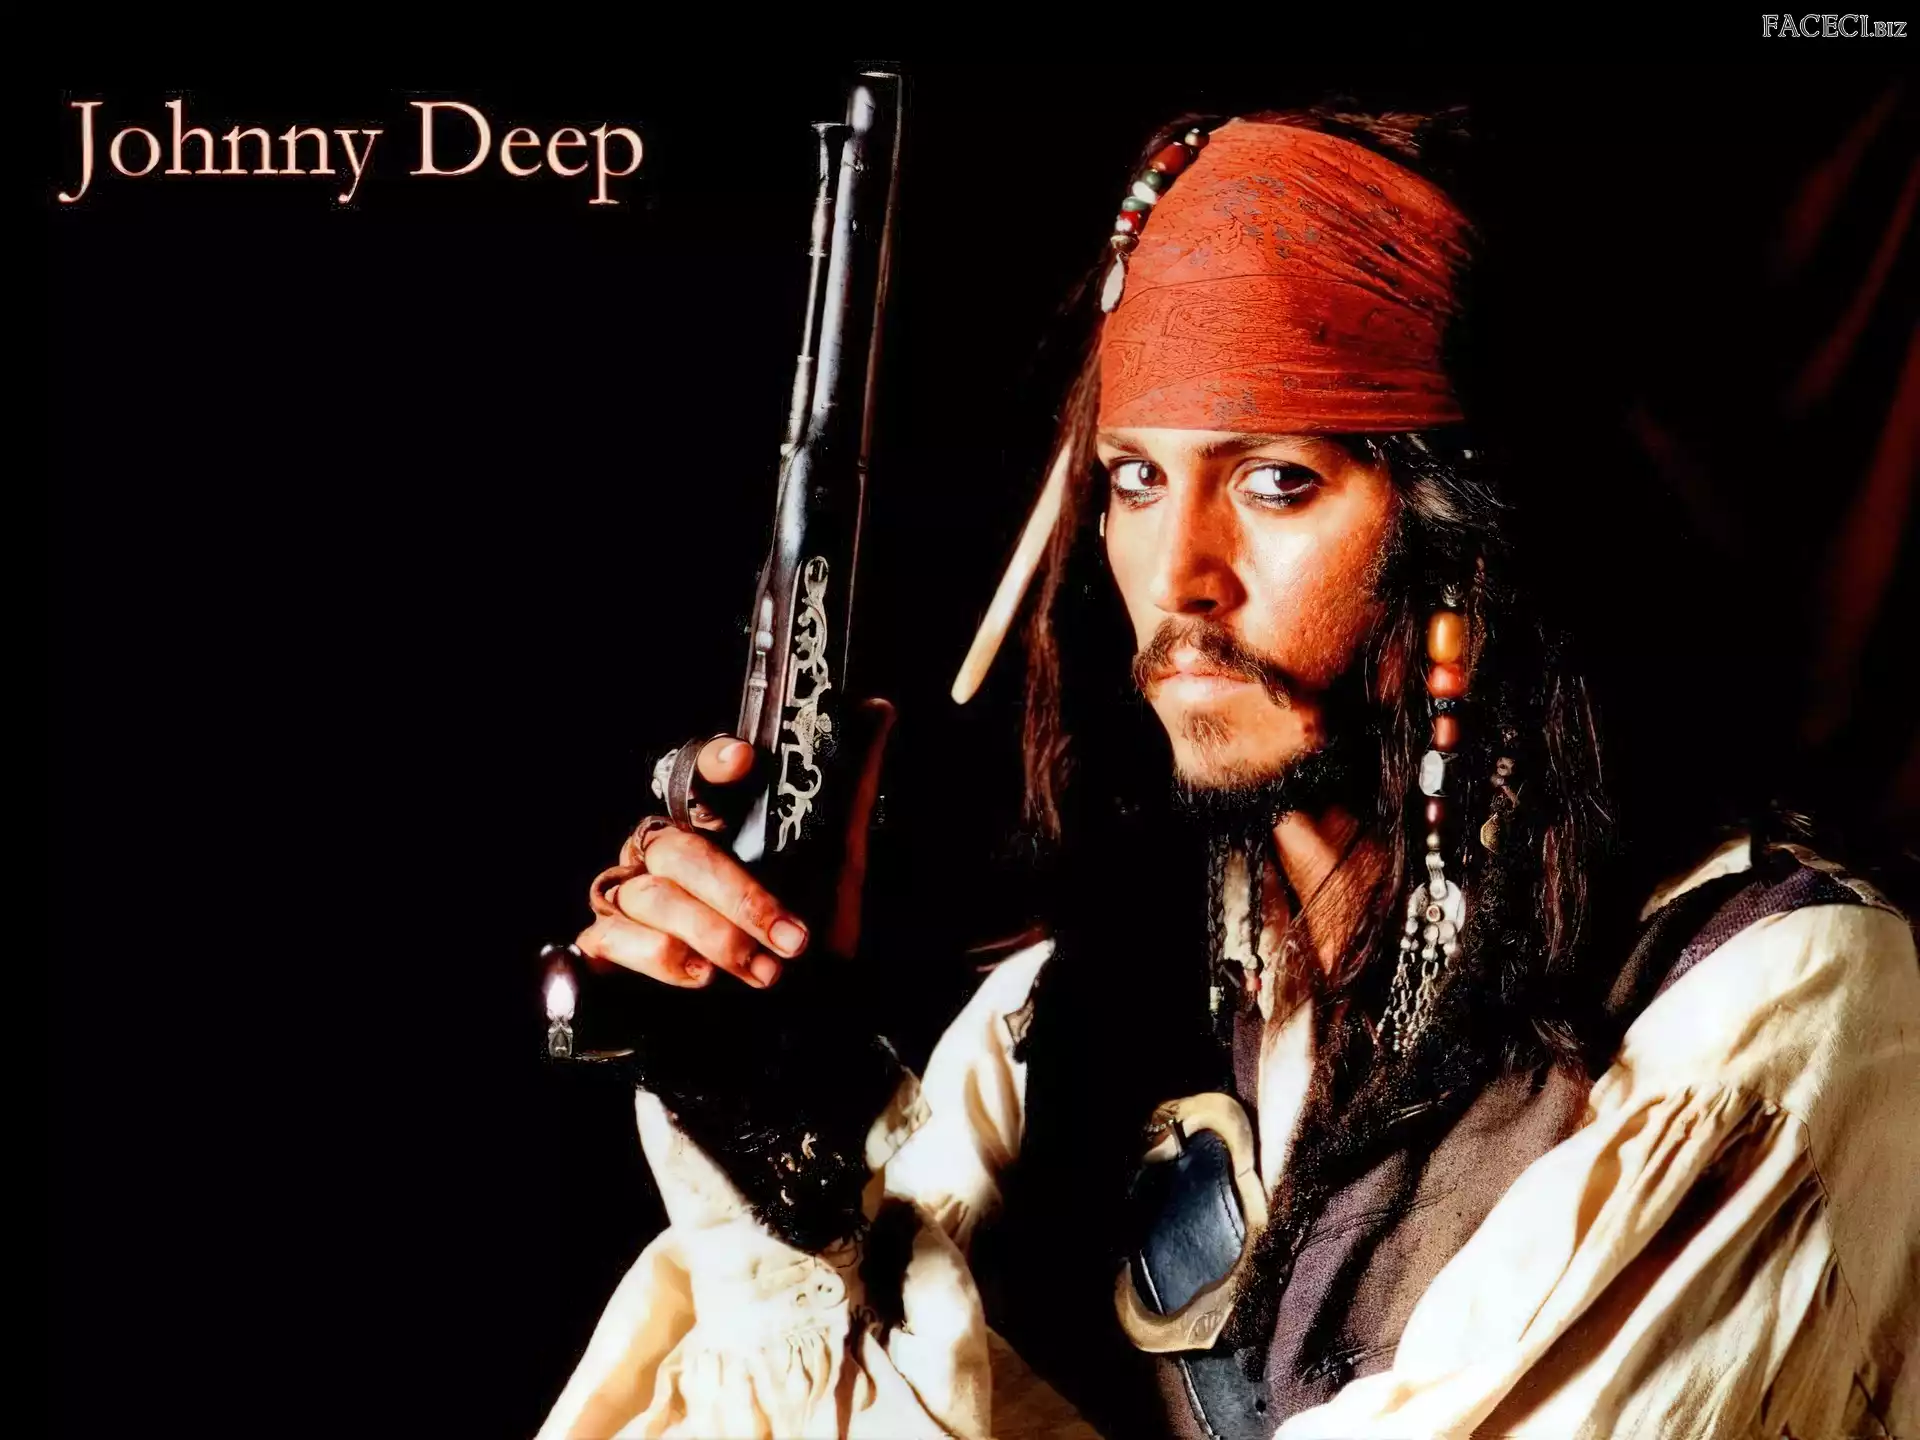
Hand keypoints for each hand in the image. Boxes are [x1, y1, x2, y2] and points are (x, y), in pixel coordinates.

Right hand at [573, 698, 895, 989]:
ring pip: (650, 895)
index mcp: (711, 827)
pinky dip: (661, 957)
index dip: (710, 764)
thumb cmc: (807, 942)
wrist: (792, 1029)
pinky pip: (613, 939)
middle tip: (790, 937)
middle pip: (677, 846)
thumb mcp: (839, 866)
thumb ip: (852, 791)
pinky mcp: (607, 951)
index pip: (694, 775)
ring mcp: (632, 902)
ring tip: (765, 971)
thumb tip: (879, 709)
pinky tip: (702, 976)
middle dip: (737, 893)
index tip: (743, 762)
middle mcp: (665, 857)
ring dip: (715, 934)